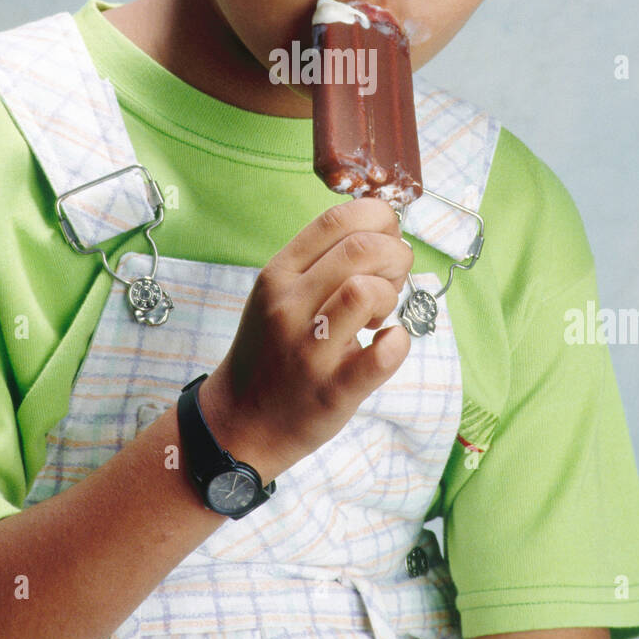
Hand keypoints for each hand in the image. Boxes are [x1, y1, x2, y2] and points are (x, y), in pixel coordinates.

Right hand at [198, 197, 413, 478]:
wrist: (240, 421)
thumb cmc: (271, 350)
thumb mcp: (279, 293)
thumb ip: (322, 261)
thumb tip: (383, 232)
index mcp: (278, 274)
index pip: (336, 219)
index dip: (377, 217)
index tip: (388, 237)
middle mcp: (289, 305)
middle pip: (361, 248)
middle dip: (395, 254)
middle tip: (394, 277)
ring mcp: (310, 350)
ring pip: (365, 292)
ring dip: (390, 295)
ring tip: (380, 313)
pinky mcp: (333, 391)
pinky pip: (383, 355)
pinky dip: (399, 342)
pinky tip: (388, 342)